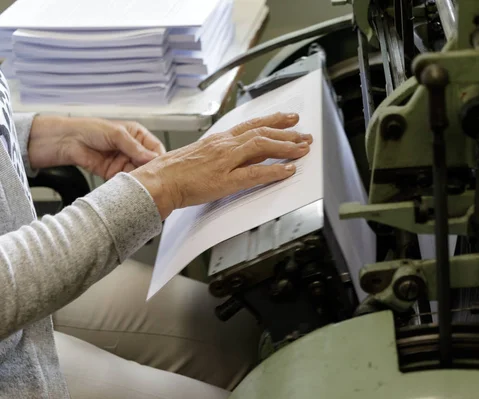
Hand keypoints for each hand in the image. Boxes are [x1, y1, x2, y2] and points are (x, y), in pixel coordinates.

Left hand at [28, 116, 164, 178]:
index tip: (162, 167)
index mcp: (137, 135)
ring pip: (138, 173)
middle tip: (153, 177)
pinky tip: (130, 184)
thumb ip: (135, 147)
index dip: (159, 158)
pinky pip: (126, 180)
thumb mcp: (117, 134)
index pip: (155, 148)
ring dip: (139, 178)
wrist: (68, 140)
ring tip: (141, 181)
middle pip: (148, 163)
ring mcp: (124, 162)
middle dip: (150, 170)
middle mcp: (133, 149)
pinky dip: (128, 183)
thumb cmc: (90, 129)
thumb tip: (152, 158)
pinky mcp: (114, 173)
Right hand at [131, 112, 311, 219]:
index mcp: (219, 140)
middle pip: (261, 132)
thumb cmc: (174, 172)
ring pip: (261, 146)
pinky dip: (274, 170)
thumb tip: (243, 156)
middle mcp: (224, 145)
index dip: (273, 121)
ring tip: (303, 148)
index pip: (251, 125)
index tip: (289, 119)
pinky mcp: (224, 179)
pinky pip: (255, 172)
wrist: (157, 181)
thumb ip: (223, 154)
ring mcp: (225, 161)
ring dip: (286, 146)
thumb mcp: (202, 156)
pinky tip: (288, 170)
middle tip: (305, 133)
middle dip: (287, 132)